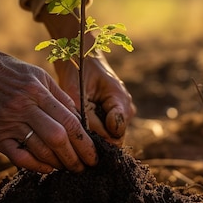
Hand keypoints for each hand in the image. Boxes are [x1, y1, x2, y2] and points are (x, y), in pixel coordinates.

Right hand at [0, 32, 96, 173]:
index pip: (69, 121)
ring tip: (69, 168)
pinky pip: (18, 157)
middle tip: (86, 167)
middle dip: (76, 157)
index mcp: (37, 91)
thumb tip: (78, 118)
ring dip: (58, 163)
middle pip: (58, 139)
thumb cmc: (5, 69)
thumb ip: (58, 95)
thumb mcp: (35, 74)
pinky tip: (47, 167)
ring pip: (40, 150)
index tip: (94, 154)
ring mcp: (6, 123)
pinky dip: (35, 166)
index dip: (85, 142)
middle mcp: (23, 108)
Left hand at [38, 6, 135, 143]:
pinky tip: (82, 120)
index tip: (81, 129)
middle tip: (77, 126)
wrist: (80, 59)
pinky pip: (106, 132)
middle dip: (96, 136)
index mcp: (120, 99)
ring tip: (79, 119)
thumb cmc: (77, 73)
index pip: (116, 133)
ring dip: (94, 133)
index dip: (99, 137)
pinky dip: (93, 129)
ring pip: (110, 136)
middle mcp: (126, 108)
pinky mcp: (115, 116)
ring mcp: (123, 113)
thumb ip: (87, 118)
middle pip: (115, 138)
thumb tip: (93, 143)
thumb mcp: (76, 93)